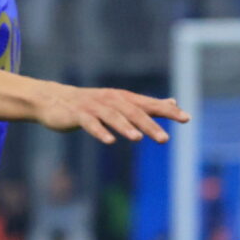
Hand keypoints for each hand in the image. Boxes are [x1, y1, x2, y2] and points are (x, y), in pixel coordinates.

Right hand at [34, 81, 187, 143]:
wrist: (53, 100)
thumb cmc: (91, 104)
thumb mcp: (120, 103)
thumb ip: (147, 105)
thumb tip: (173, 103)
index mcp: (124, 98)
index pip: (149, 104)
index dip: (167, 111)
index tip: (186, 119)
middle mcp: (111, 100)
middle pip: (134, 112)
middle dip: (150, 124)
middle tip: (164, 139)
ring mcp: (94, 107)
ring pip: (113, 116)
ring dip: (126, 127)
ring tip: (138, 138)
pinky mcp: (78, 115)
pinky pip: (90, 124)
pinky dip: (100, 131)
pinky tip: (109, 141)